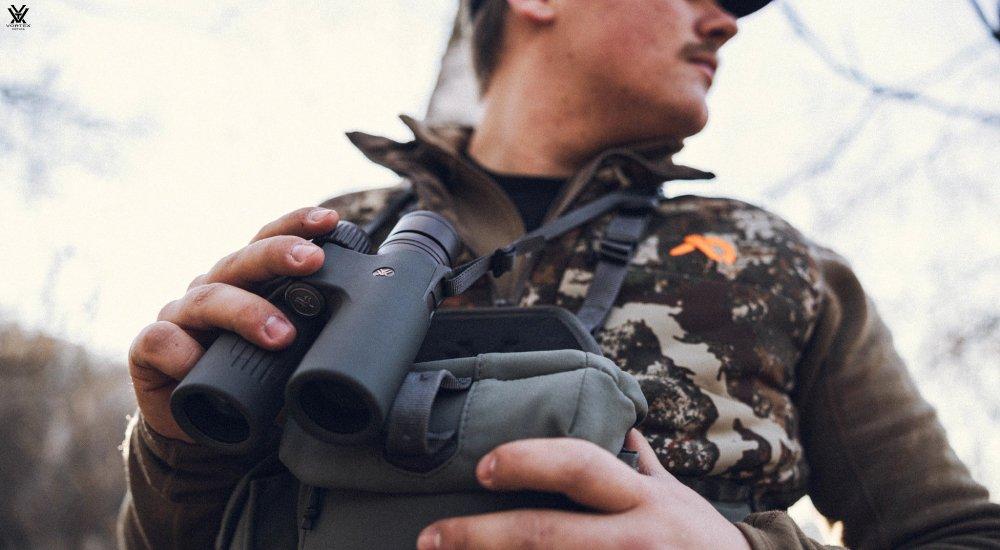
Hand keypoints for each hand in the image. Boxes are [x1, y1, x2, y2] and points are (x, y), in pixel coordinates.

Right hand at [127, 207, 339, 441]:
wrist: (196, 427)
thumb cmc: (249, 382)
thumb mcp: (286, 357)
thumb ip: (313, 339)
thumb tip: (364, 338)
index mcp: (246, 283)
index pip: (268, 242)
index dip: (296, 226)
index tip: (329, 220)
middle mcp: (213, 289)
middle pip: (242, 261)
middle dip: (278, 255)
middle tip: (313, 261)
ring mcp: (179, 316)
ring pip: (207, 297)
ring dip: (246, 311)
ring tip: (281, 335)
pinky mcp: (149, 349)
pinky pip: (162, 341)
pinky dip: (182, 351)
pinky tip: (198, 363)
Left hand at [417, 429, 751, 549]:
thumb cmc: (703, 543)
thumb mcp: (679, 497)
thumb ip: (646, 467)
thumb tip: (623, 431)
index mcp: (642, 499)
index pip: (580, 467)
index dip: (530, 461)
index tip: (484, 466)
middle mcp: (634, 537)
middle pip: (549, 534)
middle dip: (482, 536)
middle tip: (433, 537)